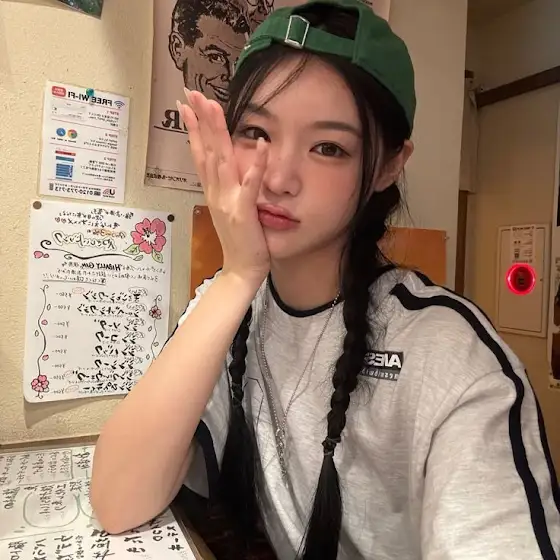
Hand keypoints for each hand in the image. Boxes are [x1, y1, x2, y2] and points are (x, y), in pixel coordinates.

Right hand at [177, 89, 270, 287]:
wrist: (242, 269)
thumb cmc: (240, 240)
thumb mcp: (229, 208)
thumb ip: (228, 187)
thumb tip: (224, 166)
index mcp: (214, 191)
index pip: (201, 153)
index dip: (194, 128)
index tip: (186, 105)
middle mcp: (216, 192)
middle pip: (206, 150)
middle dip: (199, 120)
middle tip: (191, 93)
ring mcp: (227, 201)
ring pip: (220, 161)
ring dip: (217, 133)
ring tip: (212, 106)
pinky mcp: (243, 212)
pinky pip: (250, 185)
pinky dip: (256, 165)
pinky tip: (263, 145)